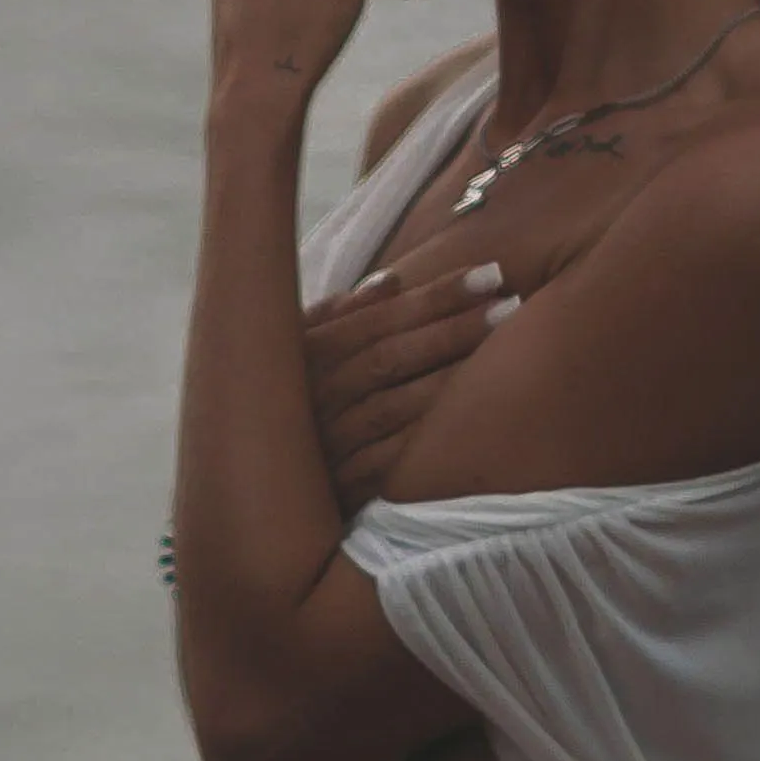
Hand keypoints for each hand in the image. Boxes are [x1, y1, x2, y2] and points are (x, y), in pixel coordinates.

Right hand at [304, 244, 516, 509]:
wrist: (249, 474)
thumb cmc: (281, 401)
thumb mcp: (294, 348)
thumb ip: (339, 313)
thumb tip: (392, 281)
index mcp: (309, 351)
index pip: (381, 316)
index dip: (436, 295)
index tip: (489, 275)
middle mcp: (317, 391)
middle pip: (393, 356)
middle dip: (453, 330)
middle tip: (510, 306)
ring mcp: (328, 440)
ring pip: (394, 407)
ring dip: (450, 380)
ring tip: (506, 355)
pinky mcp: (339, 485)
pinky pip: (387, 463)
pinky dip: (424, 443)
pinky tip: (469, 426)